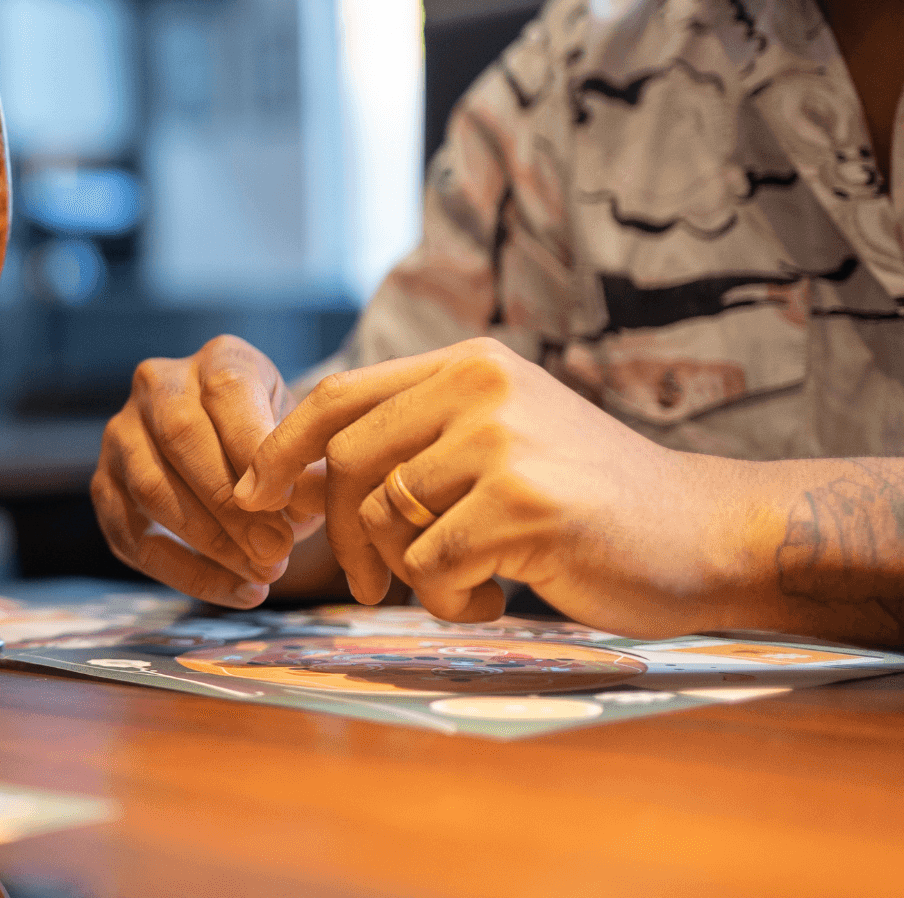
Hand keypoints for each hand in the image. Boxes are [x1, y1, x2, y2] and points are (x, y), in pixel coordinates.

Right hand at [92, 336, 316, 607]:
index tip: (288, 504)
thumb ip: (307, 467)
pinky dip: (186, 573)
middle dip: (230, 505)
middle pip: (181, 439)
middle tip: (276, 551)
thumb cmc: (278, 443)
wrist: (237, 450)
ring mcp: (121, 435)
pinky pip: (132, 537)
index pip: (226, 393)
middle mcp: (157, 386)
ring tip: (262, 573)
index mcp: (216, 359)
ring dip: (210, 542)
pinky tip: (236, 592)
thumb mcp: (302, 437)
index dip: (253, 449)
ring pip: (150, 488)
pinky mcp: (103, 486)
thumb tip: (303, 510)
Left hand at [239, 337, 751, 635]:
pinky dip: (449, 599)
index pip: (339, 397)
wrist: (709, 535)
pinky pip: (430, 564)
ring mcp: (504, 440)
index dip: (282, 450)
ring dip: (411, 576)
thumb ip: (417, 441)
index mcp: (468, 364)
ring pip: (386, 519)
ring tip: (468, 585)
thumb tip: (298, 475)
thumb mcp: (500, 441)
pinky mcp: (524, 502)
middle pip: (348, 463)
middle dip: (339, 536)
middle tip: (366, 587)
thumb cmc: (593, 503)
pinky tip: (497, 599)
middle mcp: (481, 386)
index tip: (254, 497)